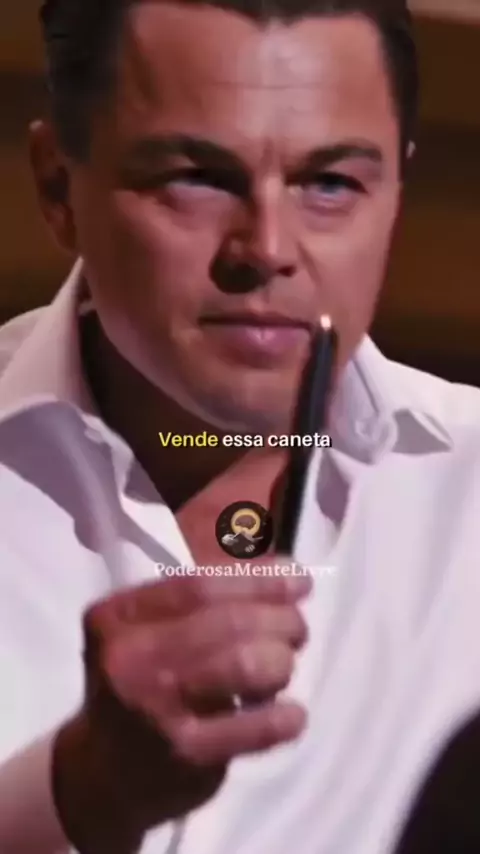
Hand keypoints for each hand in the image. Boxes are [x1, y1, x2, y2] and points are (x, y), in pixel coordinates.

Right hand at [53, 560, 311, 852]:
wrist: (105, 774)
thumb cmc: (143, 684)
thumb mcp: (150, 631)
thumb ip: (206, 599)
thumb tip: (284, 572)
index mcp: (119, 615)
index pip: (199, 584)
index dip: (259, 578)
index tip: (299, 579)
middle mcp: (129, 657)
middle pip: (229, 621)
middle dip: (281, 619)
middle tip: (297, 629)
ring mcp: (154, 708)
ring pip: (245, 663)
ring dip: (281, 661)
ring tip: (283, 666)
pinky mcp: (184, 755)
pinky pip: (255, 727)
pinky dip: (285, 717)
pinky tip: (292, 714)